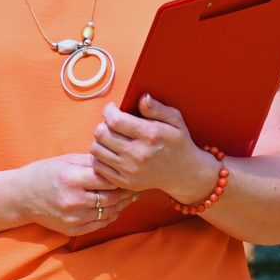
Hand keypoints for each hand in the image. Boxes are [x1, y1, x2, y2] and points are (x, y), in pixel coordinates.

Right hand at [15, 154, 135, 234]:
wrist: (21, 197)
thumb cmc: (46, 173)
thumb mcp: (67, 161)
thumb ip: (92, 162)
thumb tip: (118, 161)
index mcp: (72, 179)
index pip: (107, 178)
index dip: (121, 176)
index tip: (131, 172)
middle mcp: (73, 200)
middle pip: (111, 198)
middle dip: (126, 192)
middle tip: (136, 185)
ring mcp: (73, 218)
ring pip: (109, 213)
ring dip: (122, 205)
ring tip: (130, 197)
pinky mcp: (72, 230)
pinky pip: (100, 224)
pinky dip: (110, 216)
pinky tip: (115, 208)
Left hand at [91, 93, 221, 199]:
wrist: (183, 173)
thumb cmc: (178, 143)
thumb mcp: (175, 121)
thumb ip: (157, 108)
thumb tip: (142, 98)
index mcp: (150, 135)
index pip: (115, 120)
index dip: (109, 110)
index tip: (113, 109)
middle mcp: (138, 154)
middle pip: (101, 133)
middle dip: (103, 124)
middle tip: (112, 124)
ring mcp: (129, 170)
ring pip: (96, 149)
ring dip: (100, 140)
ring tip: (111, 137)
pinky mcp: (123, 181)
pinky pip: (98, 166)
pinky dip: (100, 157)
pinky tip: (111, 152)